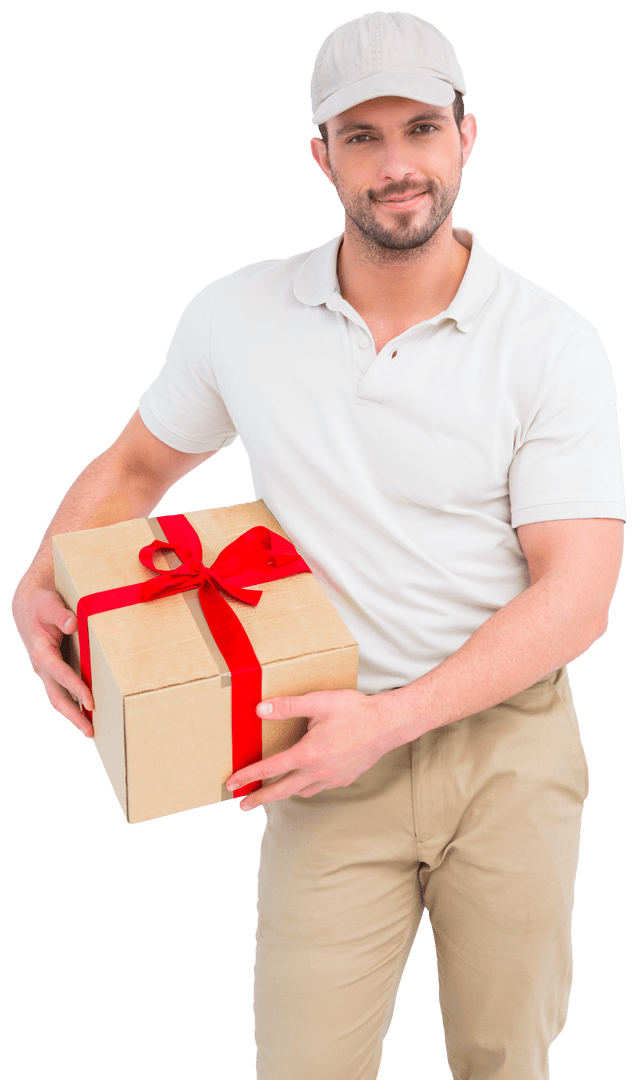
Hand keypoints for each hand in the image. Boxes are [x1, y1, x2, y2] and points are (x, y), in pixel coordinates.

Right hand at [11, 580, 93, 736]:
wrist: (28, 605)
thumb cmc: (41, 604)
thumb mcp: (49, 604)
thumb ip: (61, 614)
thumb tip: (73, 624)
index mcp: (41, 652)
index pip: (60, 674)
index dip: (75, 688)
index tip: (90, 702)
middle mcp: (42, 666)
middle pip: (57, 697)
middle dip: (73, 716)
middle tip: (91, 732)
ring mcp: (47, 671)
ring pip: (59, 698)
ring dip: (74, 715)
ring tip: (91, 731)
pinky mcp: (54, 671)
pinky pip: (63, 691)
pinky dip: (74, 704)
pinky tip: (88, 713)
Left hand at [225, 688, 401, 811]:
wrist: (388, 724)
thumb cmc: (355, 711)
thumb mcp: (319, 702)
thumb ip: (288, 706)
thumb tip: (260, 709)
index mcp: (308, 754)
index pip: (270, 769)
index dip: (248, 775)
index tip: (232, 783)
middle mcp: (318, 772)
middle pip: (281, 791)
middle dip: (259, 798)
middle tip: (241, 805)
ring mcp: (332, 779)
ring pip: (301, 792)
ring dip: (283, 793)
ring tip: (271, 791)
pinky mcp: (344, 779)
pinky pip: (318, 788)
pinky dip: (305, 787)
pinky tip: (303, 780)